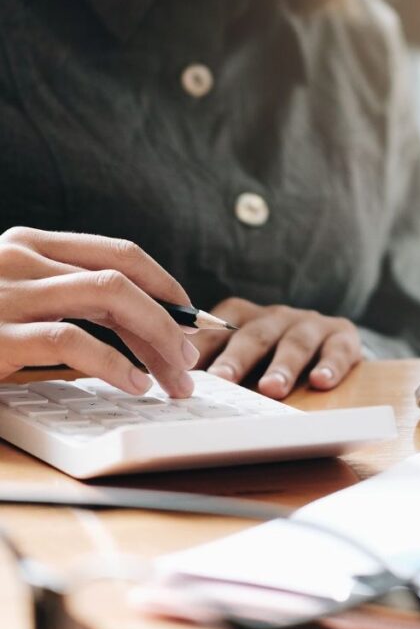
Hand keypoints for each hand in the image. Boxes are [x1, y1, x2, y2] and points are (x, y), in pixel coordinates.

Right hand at [0, 227, 199, 395]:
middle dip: (168, 319)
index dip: (165, 286)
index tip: (191, 319)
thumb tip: (156, 318)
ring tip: (176, 372)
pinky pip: (71, 341)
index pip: (120, 254)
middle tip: (190, 357)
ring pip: (109, 296)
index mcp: (32, 244)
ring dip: (156, 334)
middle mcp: (19, 257)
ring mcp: (7, 293)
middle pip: (121, 279)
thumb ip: (75, 295)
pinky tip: (136, 384)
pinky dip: (114, 363)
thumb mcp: (23, 297)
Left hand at [192, 298, 361, 397]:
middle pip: (253, 336)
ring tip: (272, 389)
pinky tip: (322, 381)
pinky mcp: (343, 336)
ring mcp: (309, 325)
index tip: (178, 371)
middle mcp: (274, 317)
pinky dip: (331, 365)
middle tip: (221, 379)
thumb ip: (209, 367)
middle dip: (237, 358)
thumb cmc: (272, 359)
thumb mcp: (239, 358)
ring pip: (294, 343)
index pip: (214, 332)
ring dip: (283, 366)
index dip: (197, 351)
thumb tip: (164, 388)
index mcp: (241, 318)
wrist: (331, 345)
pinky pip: (337, 349)